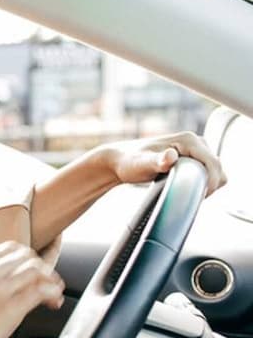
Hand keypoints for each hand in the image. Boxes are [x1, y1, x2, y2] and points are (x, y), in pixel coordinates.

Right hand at [0, 241, 63, 337]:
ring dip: (52, 281)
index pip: (13, 247)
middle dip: (44, 268)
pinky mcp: (10, 308)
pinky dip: (53, 294)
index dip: (32, 256)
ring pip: (38, 271)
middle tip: (49, 283)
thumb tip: (13, 279)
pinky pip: (41, 291)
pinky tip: (53, 302)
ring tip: (54, 294)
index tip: (40, 265)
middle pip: (29, 257)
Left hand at [100, 132, 226, 195]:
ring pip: (215, 171)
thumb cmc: (128, 162)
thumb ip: (156, 161)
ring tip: (187, 193)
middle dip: (209, 184)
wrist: (120, 161)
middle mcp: (195, 141)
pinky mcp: (193, 158)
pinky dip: (203, 183)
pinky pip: (208, 172)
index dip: (211, 182)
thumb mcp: (141, 164)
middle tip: (190, 197)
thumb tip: (170, 156)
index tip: (199, 197)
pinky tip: (188, 189)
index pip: (213, 163)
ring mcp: (196, 149)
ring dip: (207, 184)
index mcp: (189, 140)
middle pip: (217, 167)